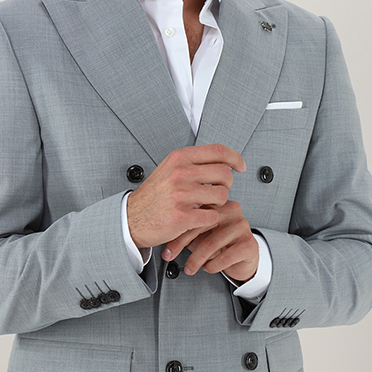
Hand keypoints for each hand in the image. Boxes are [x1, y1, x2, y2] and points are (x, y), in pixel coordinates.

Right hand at [127, 144, 245, 248]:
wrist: (131, 219)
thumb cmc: (154, 196)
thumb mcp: (170, 169)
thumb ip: (193, 163)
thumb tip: (223, 160)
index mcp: (179, 158)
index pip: (218, 151)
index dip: (235, 158)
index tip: (241, 166)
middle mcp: (180, 173)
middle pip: (225, 174)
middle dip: (226, 185)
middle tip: (216, 191)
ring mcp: (181, 195)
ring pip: (222, 196)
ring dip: (218, 204)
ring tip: (204, 206)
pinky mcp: (182, 216)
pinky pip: (212, 216)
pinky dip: (209, 220)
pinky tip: (198, 220)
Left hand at [163, 200, 258, 282]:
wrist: (243, 257)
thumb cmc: (219, 242)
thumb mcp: (198, 234)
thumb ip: (186, 229)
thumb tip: (164, 236)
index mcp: (218, 203)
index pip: (194, 214)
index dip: (177, 233)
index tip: (166, 249)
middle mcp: (232, 210)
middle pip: (201, 226)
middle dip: (182, 245)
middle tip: (171, 258)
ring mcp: (242, 225)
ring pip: (211, 243)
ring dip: (196, 260)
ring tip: (190, 268)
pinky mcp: (249, 243)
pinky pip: (226, 256)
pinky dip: (213, 265)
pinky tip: (208, 267)